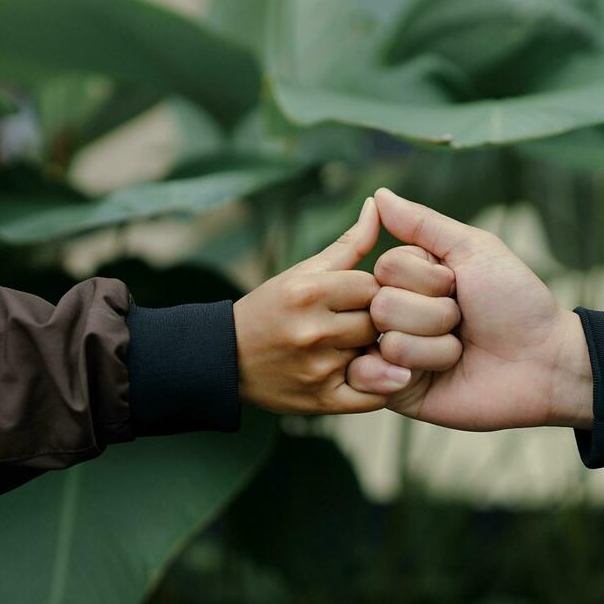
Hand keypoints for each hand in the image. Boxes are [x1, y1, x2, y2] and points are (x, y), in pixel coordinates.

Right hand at [233, 197, 412, 414]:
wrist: (224, 359)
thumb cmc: (270, 308)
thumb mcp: (304, 271)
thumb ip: (350, 243)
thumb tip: (378, 202)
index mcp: (309, 292)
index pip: (374, 286)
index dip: (375, 290)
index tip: (366, 297)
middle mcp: (313, 331)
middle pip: (379, 321)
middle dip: (378, 321)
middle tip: (369, 322)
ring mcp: (318, 369)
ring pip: (379, 355)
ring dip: (377, 351)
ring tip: (364, 346)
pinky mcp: (322, 401)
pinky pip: (374, 395)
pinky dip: (379, 385)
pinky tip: (367, 372)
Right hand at [347, 189, 593, 430]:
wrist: (544, 360)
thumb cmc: (516, 301)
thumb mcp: (473, 249)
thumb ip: (422, 222)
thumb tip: (377, 195)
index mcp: (411, 278)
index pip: (385, 266)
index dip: (427, 277)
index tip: (458, 286)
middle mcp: (397, 314)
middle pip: (381, 302)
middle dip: (434, 312)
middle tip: (463, 321)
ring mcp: (396, 354)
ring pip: (386, 337)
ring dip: (436, 344)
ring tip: (461, 349)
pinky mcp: (398, 391)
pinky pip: (378, 374)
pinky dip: (413, 369)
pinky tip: (437, 373)